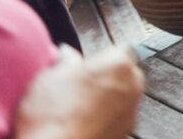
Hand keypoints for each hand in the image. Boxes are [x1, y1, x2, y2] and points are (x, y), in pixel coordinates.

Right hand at [14, 45, 142, 138]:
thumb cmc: (52, 116)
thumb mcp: (49, 78)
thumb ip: (65, 61)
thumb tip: (67, 54)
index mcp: (118, 63)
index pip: (116, 52)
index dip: (96, 62)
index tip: (80, 71)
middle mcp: (133, 85)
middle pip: (122, 75)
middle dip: (104, 80)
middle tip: (76, 91)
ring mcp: (132, 111)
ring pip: (120, 98)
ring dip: (105, 101)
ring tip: (75, 112)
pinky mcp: (126, 133)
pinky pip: (116, 119)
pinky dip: (104, 120)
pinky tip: (81, 125)